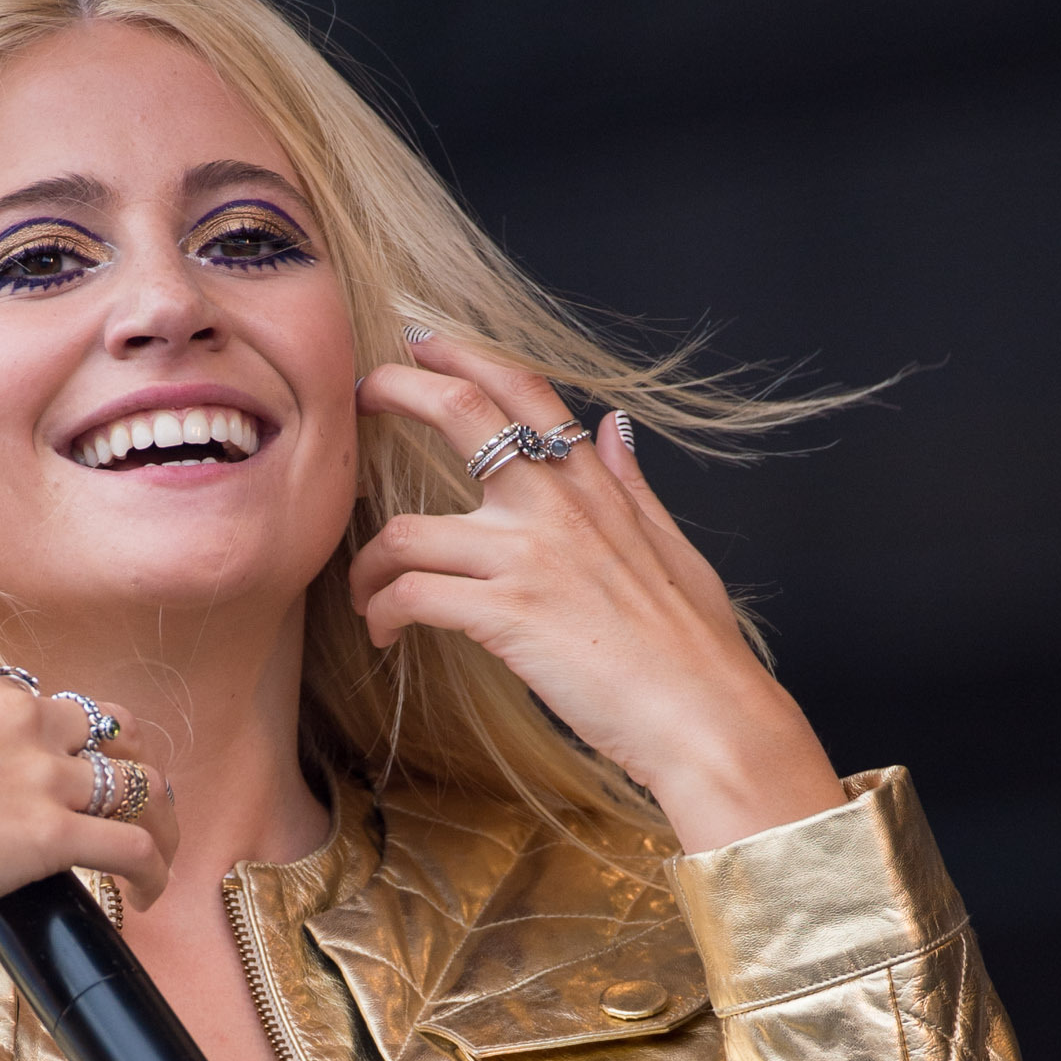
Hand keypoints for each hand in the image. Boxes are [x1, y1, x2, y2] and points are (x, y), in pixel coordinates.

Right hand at [0, 666, 178, 1036]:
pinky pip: (136, 847)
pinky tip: (147, 897)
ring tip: (162, 854)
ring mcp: (40, 775)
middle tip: (139, 803)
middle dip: (133, 764)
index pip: (54, 701)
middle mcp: (19, 719)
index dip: (78, 740)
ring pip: (142, 786)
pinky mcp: (51, 835)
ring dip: (162, 822)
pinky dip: (155, 873)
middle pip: (114, 729)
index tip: (79, 770)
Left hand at [350, 338, 844, 852]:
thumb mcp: (672, 547)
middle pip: (458, 411)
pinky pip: (411, 596)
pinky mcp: (507, 615)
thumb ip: (633, 484)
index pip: (523, 388)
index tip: (419, 344)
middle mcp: (557, 505)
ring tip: (367, 594)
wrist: (705, 716)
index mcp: (596, 485)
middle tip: (355, 402)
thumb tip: (616, 425)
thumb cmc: (693, 647)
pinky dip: (383, 614)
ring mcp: (529, 556)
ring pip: (405, 531)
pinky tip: (385, 635)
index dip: (463, 354)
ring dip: (369, 564)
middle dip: (392, 390)